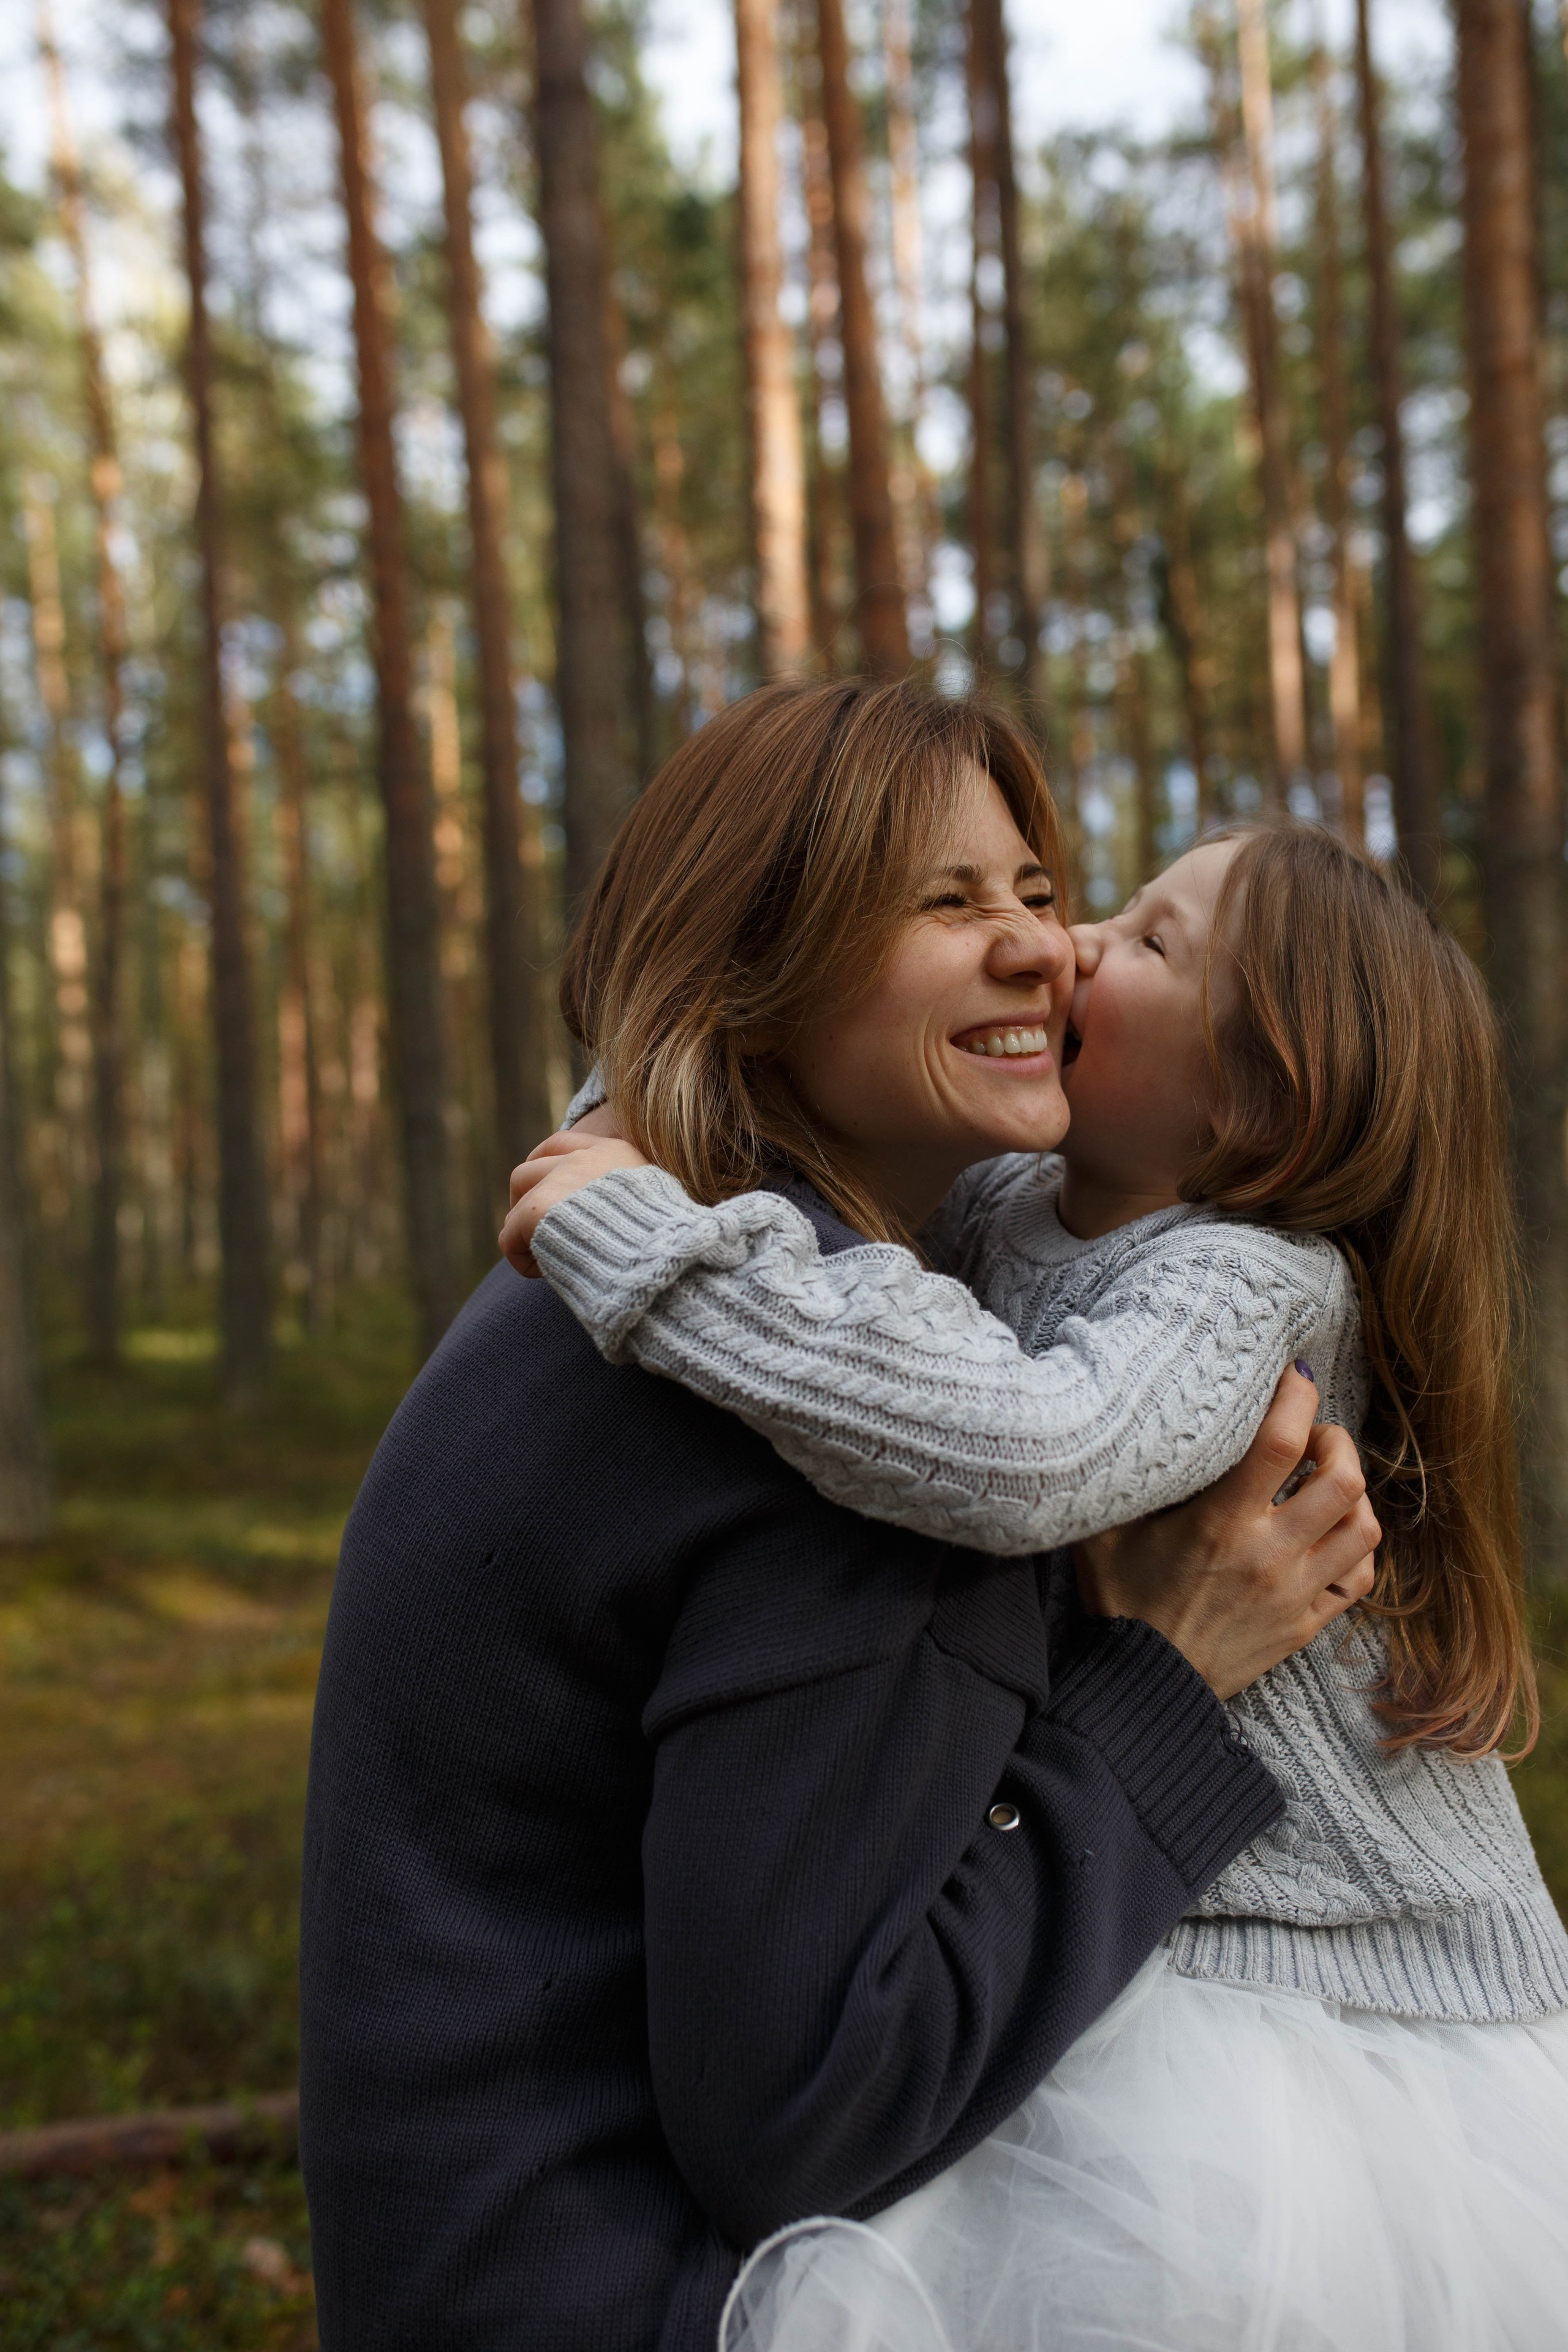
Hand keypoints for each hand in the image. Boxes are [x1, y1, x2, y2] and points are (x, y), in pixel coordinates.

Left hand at [500, 1128, 649, 1276]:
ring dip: (524, 1232)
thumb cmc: (667, 1245)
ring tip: (547, 1259)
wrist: (661, 1257)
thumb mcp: (656, 1205)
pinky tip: (544, 1275)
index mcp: (615, 1153)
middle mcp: (583, 1160)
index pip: (562, 1143)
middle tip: (538, 1233)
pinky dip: (521, 1260)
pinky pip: (509, 1237)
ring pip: (516, 1203)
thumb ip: (630, 1198)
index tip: (547, 1193)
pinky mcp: (537, 1210)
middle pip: (528, 1170)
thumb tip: (617, 1219)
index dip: (545, 1168)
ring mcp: (558, 1181)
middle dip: (525, 1201)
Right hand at [1073, 1365, 1379, 1701]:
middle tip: (1312, 1436)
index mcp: (1219, 1524)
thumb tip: (1130, 1424)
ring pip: (1362, 1528)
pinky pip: (1359, 1578)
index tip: (1292, 1377)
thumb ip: (1125, 1479)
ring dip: (1353, 1493)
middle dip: (1336, 1443)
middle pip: (1342, 1481)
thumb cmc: (1121, 1602)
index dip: (1296, 1398)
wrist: (1144, 1683)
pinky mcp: (1305, 1623)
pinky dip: (1356, 1547)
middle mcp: (1267, 1556)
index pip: (1280, 1443)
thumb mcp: (1104, 1533)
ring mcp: (1294, 1593)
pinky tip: (1329, 1534)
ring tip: (1327, 1480)